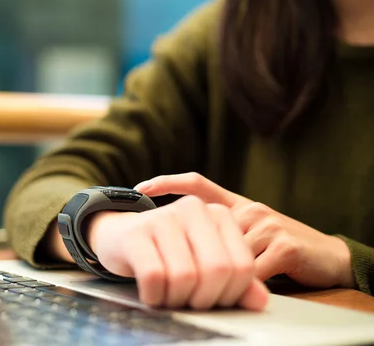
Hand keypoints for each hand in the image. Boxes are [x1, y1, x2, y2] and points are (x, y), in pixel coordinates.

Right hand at [85, 196, 268, 309]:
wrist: (118, 235)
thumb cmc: (166, 252)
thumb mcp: (204, 260)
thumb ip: (235, 279)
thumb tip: (260, 301)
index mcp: (218, 213)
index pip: (243, 266)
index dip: (232, 294)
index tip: (215, 298)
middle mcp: (193, 209)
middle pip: (217, 271)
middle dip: (204, 299)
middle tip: (190, 302)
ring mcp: (163, 217)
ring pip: (185, 276)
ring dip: (176, 299)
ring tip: (169, 296)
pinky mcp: (136, 233)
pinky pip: (154, 277)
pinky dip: (154, 296)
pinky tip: (152, 294)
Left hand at [135, 173, 355, 288]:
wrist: (326, 255)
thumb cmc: (278, 247)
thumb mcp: (246, 234)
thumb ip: (218, 235)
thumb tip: (177, 245)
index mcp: (236, 204)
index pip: (198, 183)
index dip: (167, 182)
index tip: (140, 187)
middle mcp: (248, 208)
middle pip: (206, 231)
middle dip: (194, 251)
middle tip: (184, 266)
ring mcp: (265, 224)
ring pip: (225, 253)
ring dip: (221, 271)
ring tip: (225, 281)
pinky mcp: (282, 245)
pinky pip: (249, 269)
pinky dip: (243, 282)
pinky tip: (247, 285)